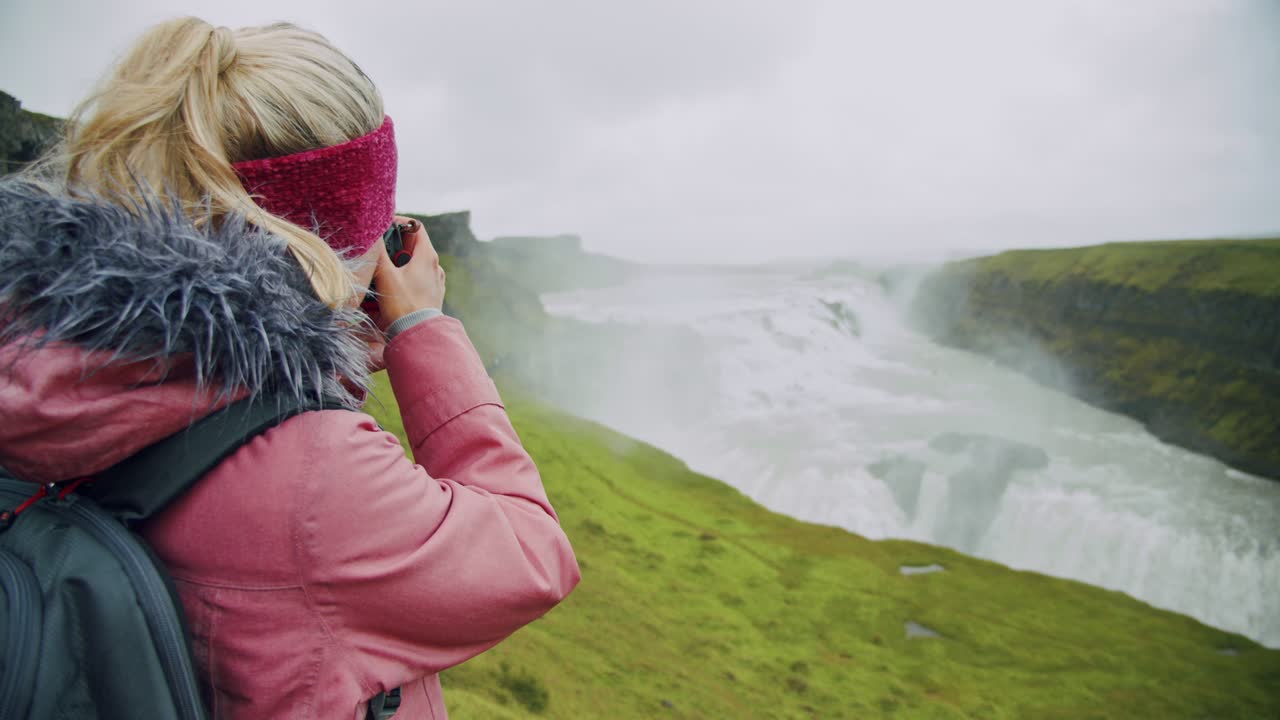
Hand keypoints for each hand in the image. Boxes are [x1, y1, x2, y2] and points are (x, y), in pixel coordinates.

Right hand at [371, 216, 445, 330]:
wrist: (417, 333)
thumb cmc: (402, 304)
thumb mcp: (386, 276)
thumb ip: (378, 253)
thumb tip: (371, 235)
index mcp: (427, 256)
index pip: (416, 226)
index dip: (400, 223)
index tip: (384, 227)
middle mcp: (435, 265)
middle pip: (415, 244)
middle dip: (396, 244)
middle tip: (379, 250)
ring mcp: (436, 280)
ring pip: (417, 261)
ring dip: (400, 261)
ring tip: (384, 269)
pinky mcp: (433, 293)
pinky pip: (419, 276)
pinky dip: (407, 275)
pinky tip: (395, 284)